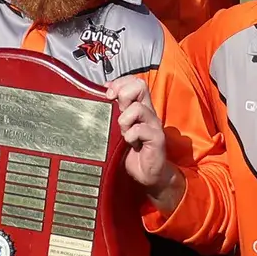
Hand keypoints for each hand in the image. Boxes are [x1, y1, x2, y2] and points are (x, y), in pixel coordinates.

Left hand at [108, 76, 174, 193]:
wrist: (147, 173)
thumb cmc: (130, 151)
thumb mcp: (118, 128)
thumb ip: (113, 112)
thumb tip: (99, 95)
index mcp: (139, 106)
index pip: (134, 81)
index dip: (120, 83)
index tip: (108, 94)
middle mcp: (148, 112)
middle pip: (140, 85)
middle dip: (123, 94)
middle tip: (116, 109)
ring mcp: (153, 124)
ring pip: (138, 108)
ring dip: (124, 119)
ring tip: (122, 132)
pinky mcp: (156, 138)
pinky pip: (140, 129)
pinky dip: (130, 136)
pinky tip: (128, 143)